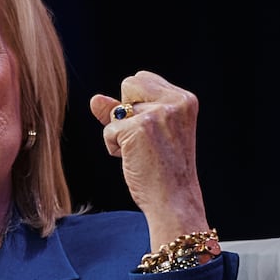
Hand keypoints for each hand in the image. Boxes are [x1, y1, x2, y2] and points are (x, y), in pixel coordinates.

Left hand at [89, 70, 209, 249]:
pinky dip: (114, 147)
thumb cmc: (163, 169)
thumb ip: (123, 111)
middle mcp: (175, 102)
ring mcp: (157, 114)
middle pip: (129, 83)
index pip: (143, 78)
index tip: (151, 130)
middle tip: (145, 141)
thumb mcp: (150, 132)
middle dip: (126, 111)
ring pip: (116, 109)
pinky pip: (108, 129)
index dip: (137, 104)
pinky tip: (134, 160)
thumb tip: (95, 99)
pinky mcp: (138, 128)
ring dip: (119, 131)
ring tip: (141, 152)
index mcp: (185, 99)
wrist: (174, 200)